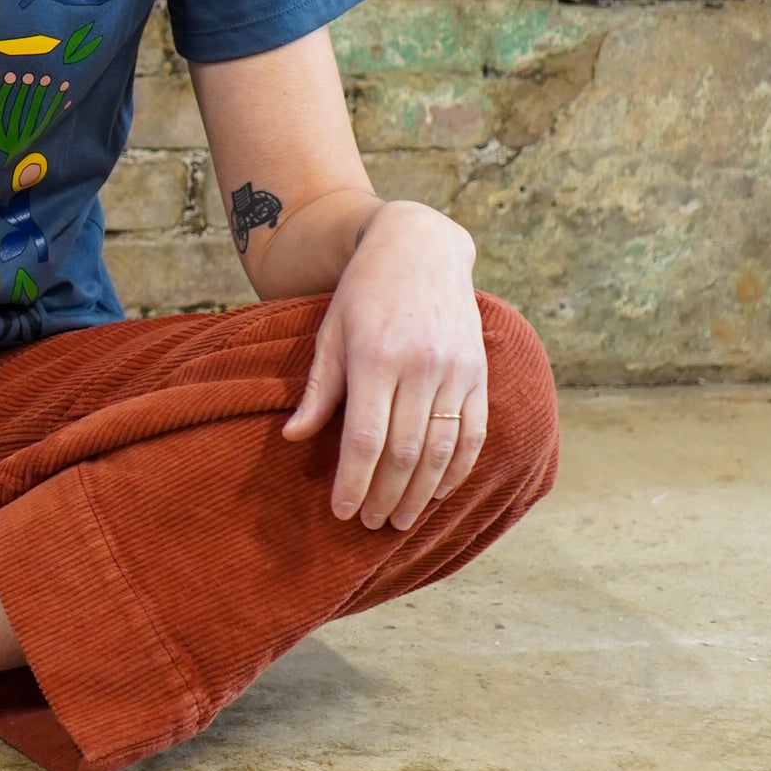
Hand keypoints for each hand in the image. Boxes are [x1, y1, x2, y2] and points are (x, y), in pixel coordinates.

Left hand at [281, 200, 485, 531]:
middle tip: (370, 524)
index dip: (354, 482)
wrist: (419, 246)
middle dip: (386, 496)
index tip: (341, 511)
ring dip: (421, 492)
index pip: (366, 440)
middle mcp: (419, 367)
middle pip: (405, 453)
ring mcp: (455, 370)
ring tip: (401, 519)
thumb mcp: (329, 333)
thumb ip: (319, 389)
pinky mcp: (478, 372)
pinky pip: (472, 432)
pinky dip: (457, 468)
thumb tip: (292, 437)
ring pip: (441, 449)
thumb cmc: (363, 292)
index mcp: (375, 358)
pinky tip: (440, 491)